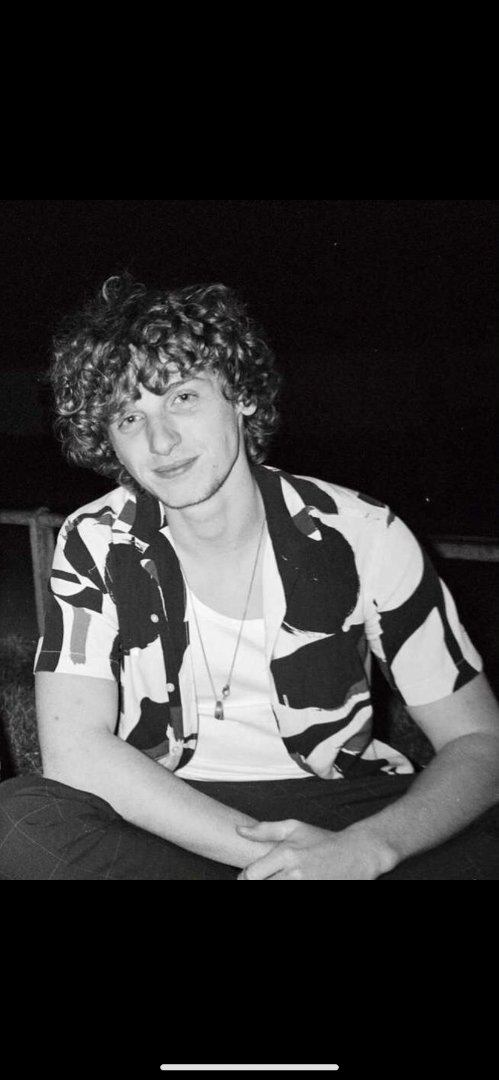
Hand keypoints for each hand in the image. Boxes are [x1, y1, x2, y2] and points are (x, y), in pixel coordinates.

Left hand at [235, 819, 388, 878]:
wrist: (357, 853)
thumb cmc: (323, 839)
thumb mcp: (294, 827)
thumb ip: (264, 830)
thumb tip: (238, 830)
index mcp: (286, 854)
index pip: (251, 874)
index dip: (245, 878)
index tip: (249, 877)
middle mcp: (294, 873)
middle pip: (261, 886)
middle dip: (258, 884)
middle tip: (263, 879)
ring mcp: (307, 885)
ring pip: (276, 893)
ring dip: (273, 887)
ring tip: (278, 879)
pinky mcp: (315, 893)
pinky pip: (292, 902)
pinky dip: (288, 889)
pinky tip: (290, 883)